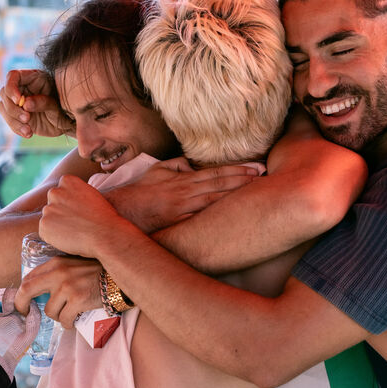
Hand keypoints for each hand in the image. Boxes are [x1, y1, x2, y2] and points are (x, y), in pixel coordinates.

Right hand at [0, 69, 74, 138]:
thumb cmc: (64, 109)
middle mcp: (22, 88)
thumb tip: (25, 104)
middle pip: (4, 93)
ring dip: (13, 121)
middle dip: (13, 108)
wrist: (67, 123)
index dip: (11, 88)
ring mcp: (18, 102)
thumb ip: (43, 102)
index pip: (13, 76)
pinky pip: (9, 121)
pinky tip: (28, 133)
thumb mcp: (57, 105)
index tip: (19, 101)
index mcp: (32, 78)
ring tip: (28, 131)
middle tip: (27, 118)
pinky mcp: (16, 116)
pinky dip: (16, 128)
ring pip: (3, 108)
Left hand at [14, 255, 104, 327]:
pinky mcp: (78, 300)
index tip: (23, 302)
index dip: (22, 293)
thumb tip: (39, 291)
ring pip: (50, 310)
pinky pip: (64, 319)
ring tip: (68, 314)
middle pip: (28, 290)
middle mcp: (60, 272)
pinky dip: (67, 323)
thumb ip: (57, 272)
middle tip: (26, 313)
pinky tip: (73, 321)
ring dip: (57, 316)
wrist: (119, 277)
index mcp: (57, 263)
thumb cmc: (97, 273)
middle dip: (23, 304)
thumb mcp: (74, 264)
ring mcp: (68, 286)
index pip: (29, 277)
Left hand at [39, 175, 117, 256]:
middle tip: (76, 222)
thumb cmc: (104, 217)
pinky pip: (46, 232)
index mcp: (68, 181)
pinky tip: (70, 239)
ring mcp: (48, 209)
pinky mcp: (44, 225)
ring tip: (75, 231)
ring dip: (57, 224)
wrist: (105, 234)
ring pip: (49, 218)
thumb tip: (70, 201)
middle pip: (53, 202)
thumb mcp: (92, 195)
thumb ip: (77, 194)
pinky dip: (54, 237)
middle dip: (61, 211)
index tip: (79, 209)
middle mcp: (55, 192)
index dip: (70, 201)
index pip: (62, 189)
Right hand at [104, 157, 259, 231]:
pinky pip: (203, 220)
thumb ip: (177, 165)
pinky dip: (219, 217)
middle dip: (243, 180)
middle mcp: (187, 192)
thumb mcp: (157, 170)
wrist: (122, 210)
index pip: (215, 173)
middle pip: (220, 185)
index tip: (254, 168)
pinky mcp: (180, 223)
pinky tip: (235, 217)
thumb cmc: (140, 192)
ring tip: (256, 191)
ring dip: (236, 196)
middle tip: (264, 177)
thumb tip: (191, 165)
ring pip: (215, 201)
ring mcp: (184, 209)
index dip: (237, 170)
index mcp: (183, 179)